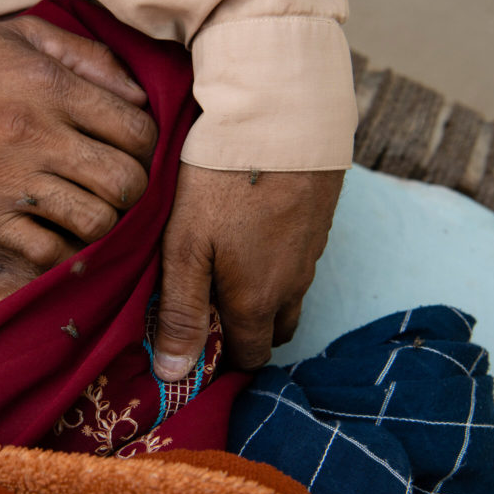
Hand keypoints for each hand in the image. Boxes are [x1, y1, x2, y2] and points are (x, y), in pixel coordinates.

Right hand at [0, 15, 157, 264]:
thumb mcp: (16, 35)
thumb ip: (85, 56)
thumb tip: (138, 94)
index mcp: (50, 87)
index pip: (136, 129)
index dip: (146, 145)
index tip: (130, 150)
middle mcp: (36, 136)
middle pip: (125, 182)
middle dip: (133, 189)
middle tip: (116, 186)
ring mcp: (9, 183)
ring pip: (95, 222)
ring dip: (104, 223)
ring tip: (89, 211)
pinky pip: (48, 252)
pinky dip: (65, 252)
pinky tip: (59, 235)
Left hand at [153, 165, 343, 376]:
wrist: (283, 118)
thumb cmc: (222, 184)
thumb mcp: (186, 249)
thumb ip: (181, 313)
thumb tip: (174, 376)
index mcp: (258, 301)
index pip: (250, 356)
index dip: (224, 358)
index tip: (196, 341)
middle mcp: (293, 285)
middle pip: (273, 330)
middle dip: (245, 330)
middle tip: (206, 304)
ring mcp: (311, 252)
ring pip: (288, 293)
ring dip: (260, 294)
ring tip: (223, 266)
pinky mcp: (319, 221)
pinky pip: (298, 259)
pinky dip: (275, 260)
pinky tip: (248, 231)